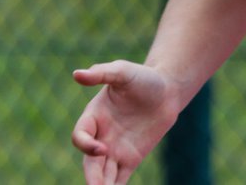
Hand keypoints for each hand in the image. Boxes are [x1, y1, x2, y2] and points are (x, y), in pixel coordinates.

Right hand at [71, 60, 180, 184]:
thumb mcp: (123, 71)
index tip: (101, 148)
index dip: (85, 145)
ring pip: (102, 174)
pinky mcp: (130, 158)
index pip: (80, 136)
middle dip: (91, 175)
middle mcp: (100, 137)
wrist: (168, 89)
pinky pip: (119, 178)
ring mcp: (114, 150)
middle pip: (90, 162)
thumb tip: (77, 74)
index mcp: (93, 117)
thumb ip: (102, 73)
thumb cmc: (143, 77)